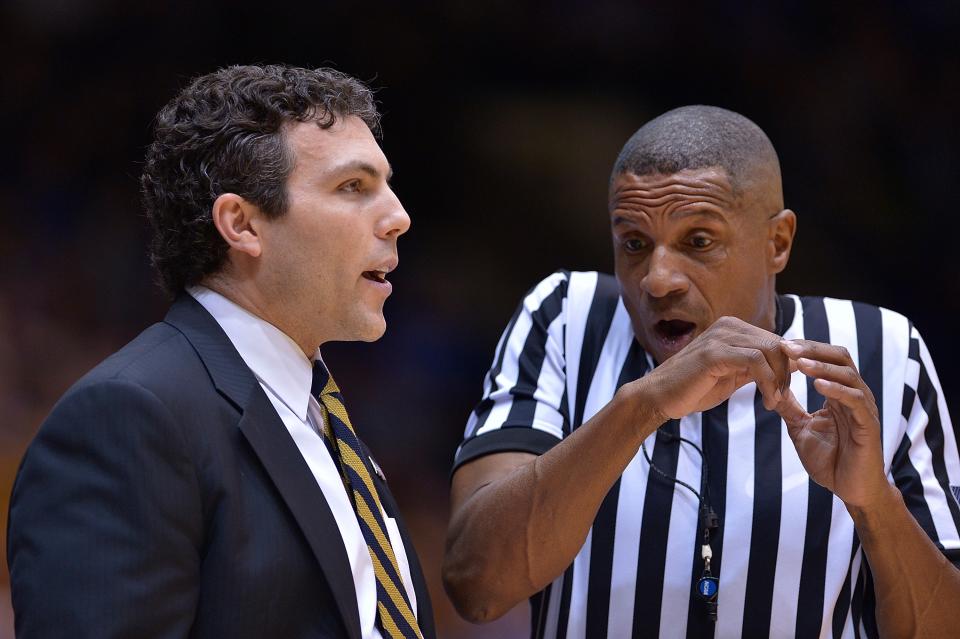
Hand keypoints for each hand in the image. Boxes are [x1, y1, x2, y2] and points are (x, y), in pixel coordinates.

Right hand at [638, 316, 791, 419]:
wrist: (659, 397)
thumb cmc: (694, 388)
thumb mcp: (732, 375)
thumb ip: (756, 367)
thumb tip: (790, 366)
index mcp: (732, 328)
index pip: (775, 340)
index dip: (788, 365)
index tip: (788, 390)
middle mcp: (728, 326)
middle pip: (777, 343)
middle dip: (786, 373)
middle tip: (783, 397)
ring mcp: (720, 336)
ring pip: (770, 350)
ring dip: (779, 379)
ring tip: (774, 401)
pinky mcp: (714, 352)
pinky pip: (755, 361)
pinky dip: (768, 382)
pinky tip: (766, 401)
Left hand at [775, 339, 888, 508]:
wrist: (852, 490)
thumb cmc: (831, 461)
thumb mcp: (801, 429)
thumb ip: (789, 407)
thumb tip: (769, 387)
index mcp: (839, 394)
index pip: (826, 359)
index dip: (805, 350)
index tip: (779, 345)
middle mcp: (854, 395)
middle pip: (839, 358)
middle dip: (812, 349)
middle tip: (787, 346)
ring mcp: (863, 408)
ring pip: (848, 375)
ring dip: (822, 366)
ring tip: (799, 362)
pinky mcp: (868, 424)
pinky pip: (855, 400)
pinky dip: (837, 390)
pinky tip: (818, 385)